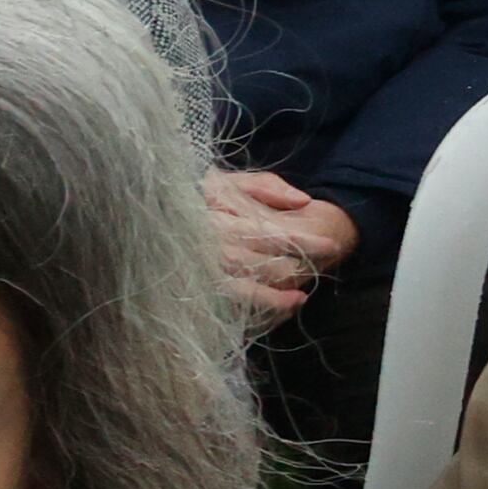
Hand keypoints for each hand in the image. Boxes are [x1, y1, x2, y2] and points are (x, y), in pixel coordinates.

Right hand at [204, 169, 358, 320]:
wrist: (157, 213)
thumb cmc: (200, 196)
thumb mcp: (232, 181)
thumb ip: (267, 186)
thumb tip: (303, 201)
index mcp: (218, 216)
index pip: (267, 231)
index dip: (302, 241)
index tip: (330, 246)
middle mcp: (208, 243)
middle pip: (257, 262)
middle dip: (291, 268)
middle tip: (316, 270)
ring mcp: (200, 266)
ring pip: (243, 285)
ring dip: (275, 295)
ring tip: (299, 299)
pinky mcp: (195, 284)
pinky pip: (231, 299)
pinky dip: (258, 305)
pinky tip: (281, 307)